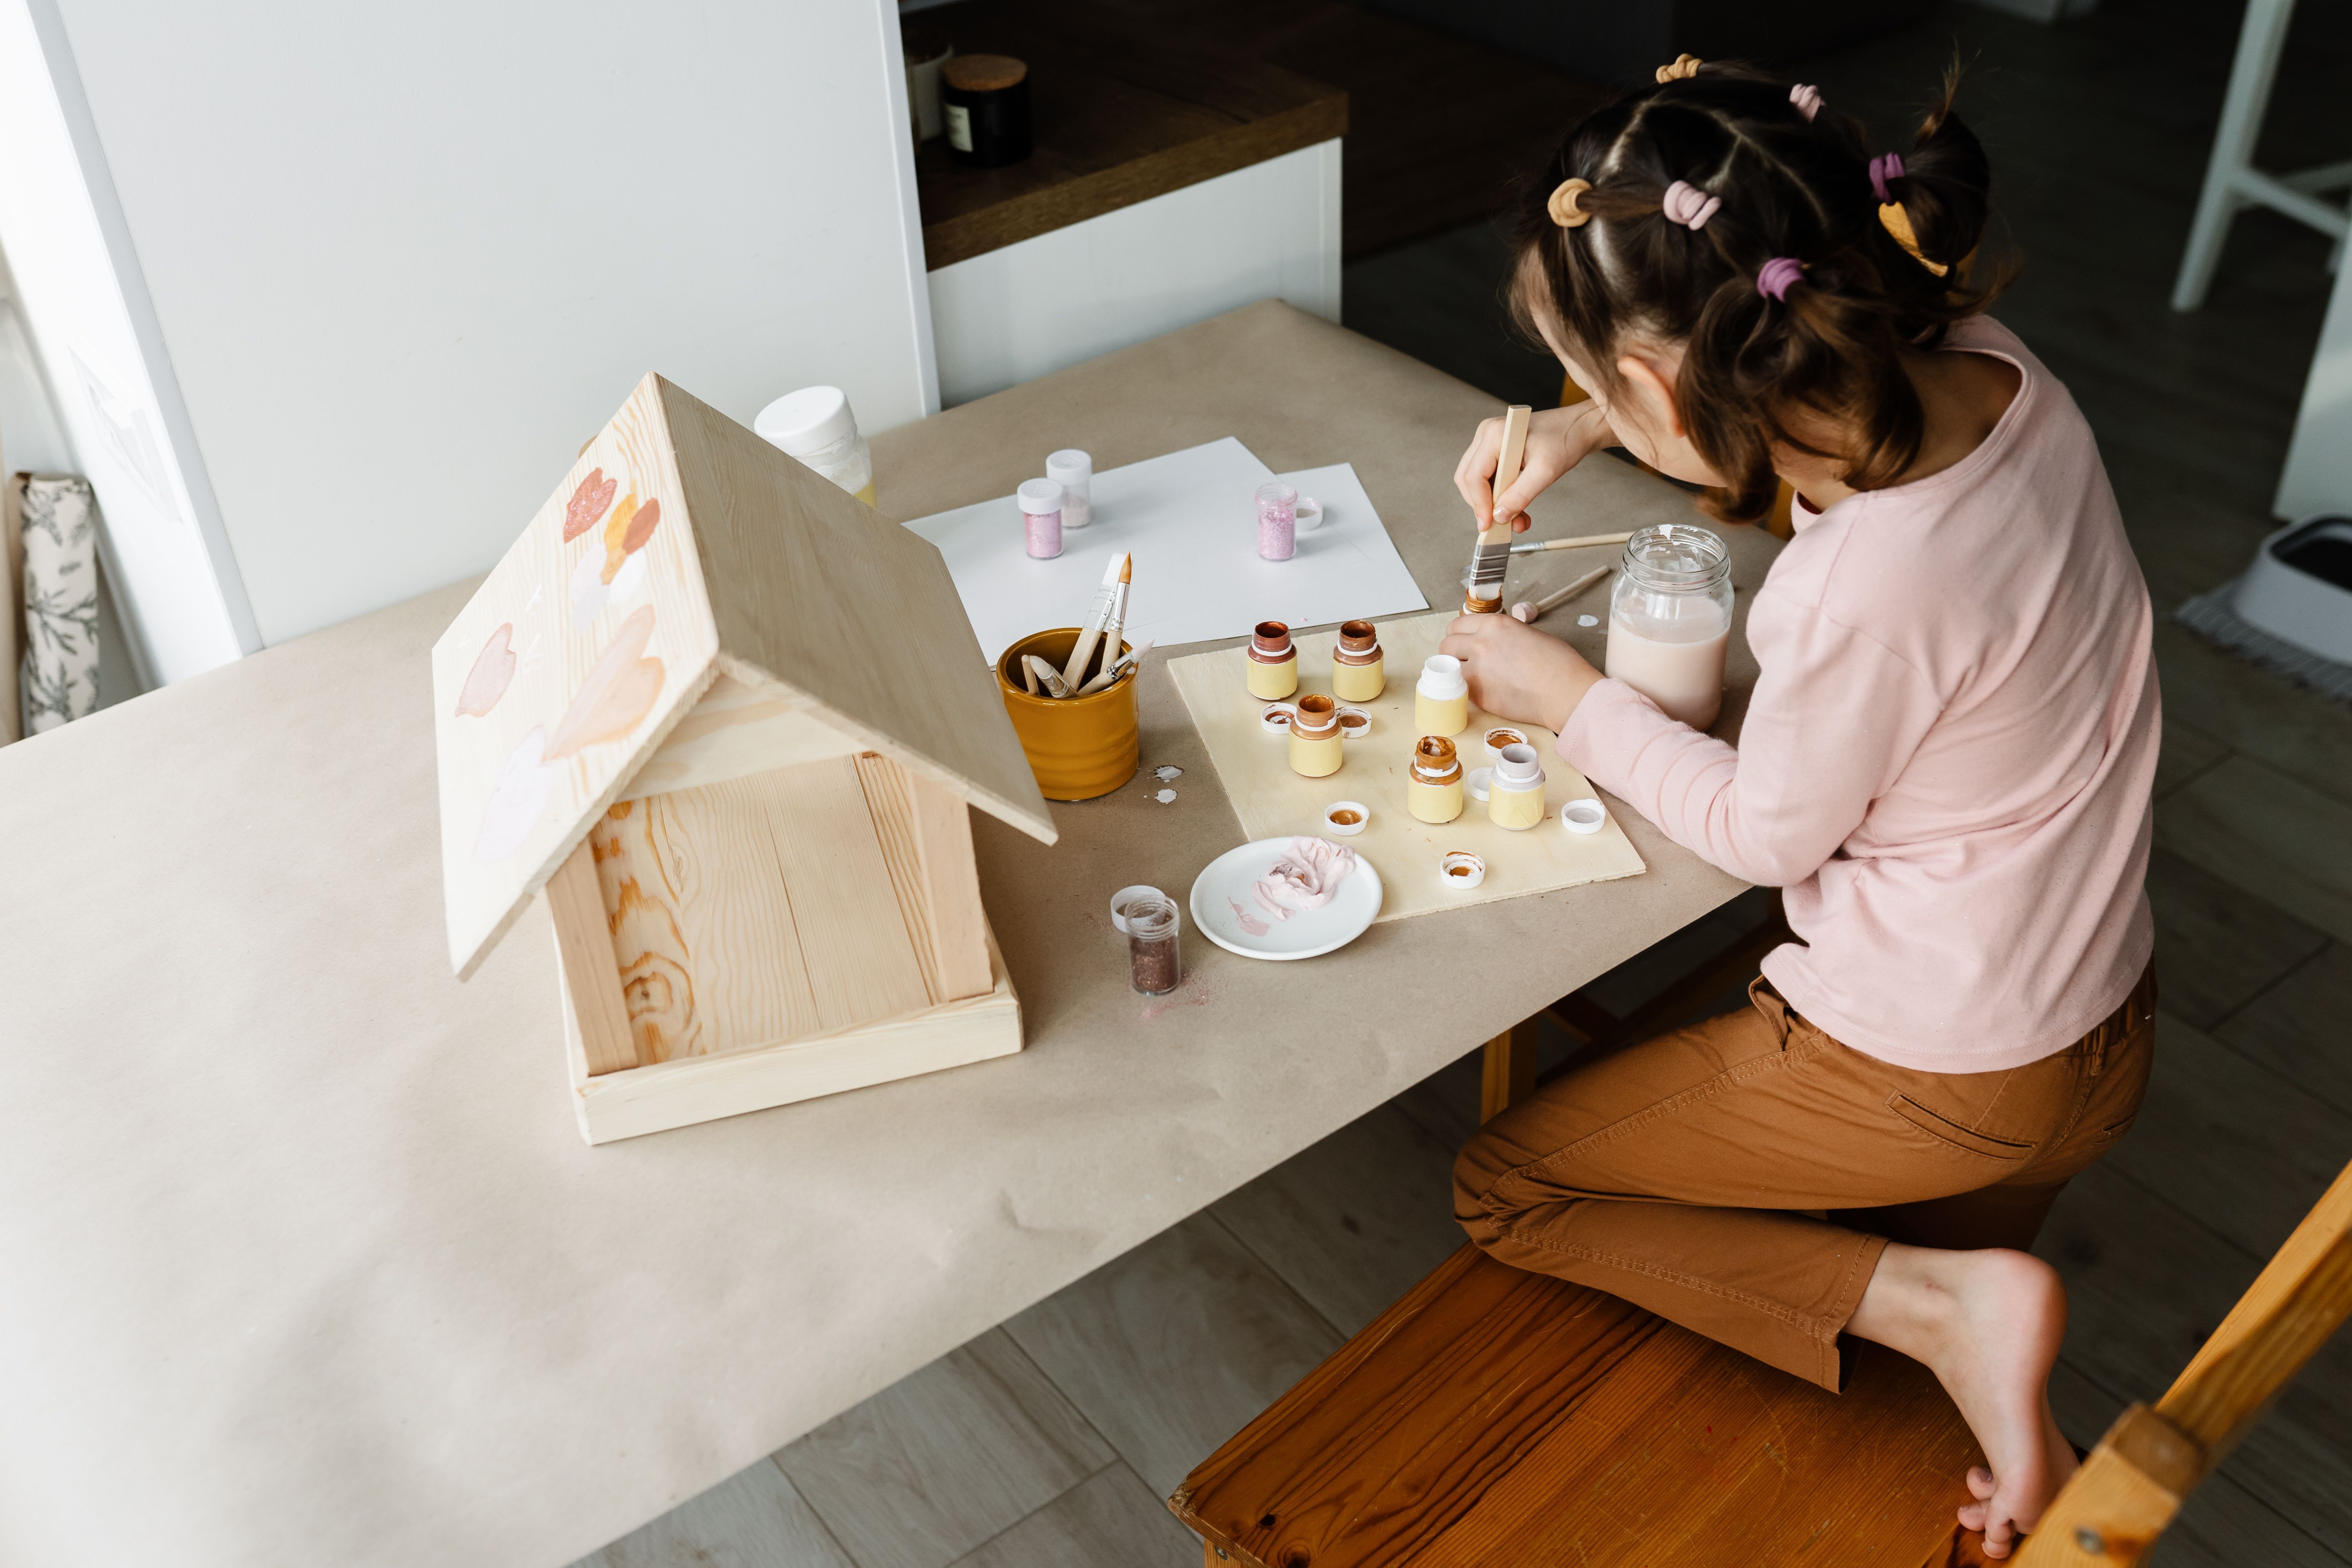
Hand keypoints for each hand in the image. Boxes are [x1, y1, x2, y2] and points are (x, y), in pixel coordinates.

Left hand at [1440, 613, 1604, 734]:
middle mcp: (1481, 643)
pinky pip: (1461, 688)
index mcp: (1495, 624)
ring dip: (1456, 672)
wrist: (1565, 692)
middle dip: (1452, 652)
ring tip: (1473, 677)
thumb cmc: (1558, 664)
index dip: (1459, 634)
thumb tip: (1493, 642)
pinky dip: (1467, 690)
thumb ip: (1504, 635)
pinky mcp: (1478, 694)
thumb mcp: (1529, 634)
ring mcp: (1478, 669)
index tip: (1463, 642)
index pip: (1458, 624)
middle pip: (1447, 644)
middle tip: (1464, 661)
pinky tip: (1484, 691)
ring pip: (1448, 668)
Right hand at [1453, 401, 1610, 532]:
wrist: (1578, 428)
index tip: (1489, 525)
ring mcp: (1489, 443)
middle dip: (1485, 506)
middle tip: (1504, 525)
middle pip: (1469, 480)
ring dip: (1494, 505)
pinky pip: (1489, 480)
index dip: (1479, 504)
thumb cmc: (1566, 439)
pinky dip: (1500, 498)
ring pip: (1477, 483)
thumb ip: (1521, 495)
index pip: (1473, 476)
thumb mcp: (1546, 471)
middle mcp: (1486, 436)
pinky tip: (1516, 509)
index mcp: (1495, 434)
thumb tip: (1500, 516)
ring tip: (1516, 520)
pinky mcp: (1495, 452)